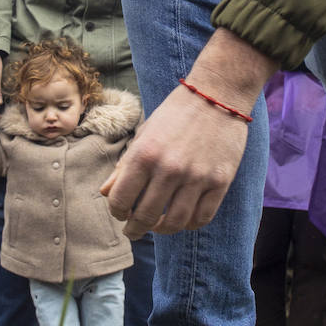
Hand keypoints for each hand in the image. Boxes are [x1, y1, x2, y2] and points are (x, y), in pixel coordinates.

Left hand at [102, 29, 274, 233]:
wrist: (217, 95)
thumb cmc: (175, 113)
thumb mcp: (144, 134)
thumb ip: (124, 166)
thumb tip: (105, 193)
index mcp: (144, 154)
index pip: (121, 200)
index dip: (117, 212)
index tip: (120, 214)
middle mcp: (169, 168)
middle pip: (145, 217)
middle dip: (135, 229)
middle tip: (133, 231)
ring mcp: (196, 177)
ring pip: (175, 223)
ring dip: (162, 231)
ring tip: (158, 227)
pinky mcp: (220, 182)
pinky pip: (202, 217)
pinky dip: (190, 224)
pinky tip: (183, 219)